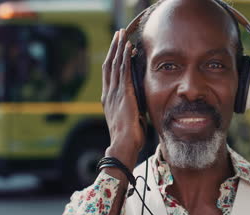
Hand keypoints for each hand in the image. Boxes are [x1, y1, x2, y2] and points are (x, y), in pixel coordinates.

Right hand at [101, 29, 143, 169]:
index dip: (113, 60)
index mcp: (108, 100)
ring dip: (118, 47)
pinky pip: (123, 71)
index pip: (109, 75)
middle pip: (108, 65)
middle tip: (117, 34)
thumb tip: (140, 104)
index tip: (117, 48)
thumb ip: (133, 108)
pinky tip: (129, 47)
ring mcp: (114, 93)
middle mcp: (108, 94)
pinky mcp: (123, 94)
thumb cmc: (129, 138)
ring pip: (115, 64)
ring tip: (121, 34)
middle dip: (113, 48)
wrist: (123, 145)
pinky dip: (125, 57)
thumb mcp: (130, 119)